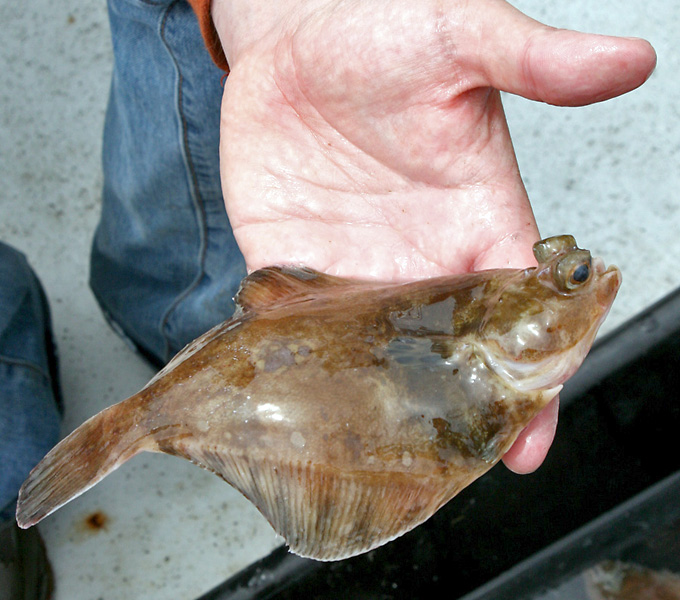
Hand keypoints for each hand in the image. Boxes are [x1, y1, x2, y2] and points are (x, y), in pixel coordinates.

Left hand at [211, 0, 655, 472]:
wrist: (298, 34)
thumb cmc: (384, 32)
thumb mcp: (463, 41)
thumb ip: (536, 63)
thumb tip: (629, 59)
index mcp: (473, 218)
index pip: (515, 312)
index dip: (530, 377)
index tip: (530, 435)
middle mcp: (417, 256)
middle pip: (445, 353)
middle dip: (451, 412)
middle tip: (446, 468)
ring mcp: (351, 265)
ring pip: (372, 356)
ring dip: (375, 402)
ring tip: (374, 457)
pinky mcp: (290, 262)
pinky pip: (297, 328)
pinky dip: (300, 366)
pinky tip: (301, 403)